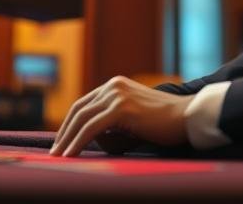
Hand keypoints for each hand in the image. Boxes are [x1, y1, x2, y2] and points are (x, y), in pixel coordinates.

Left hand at [50, 76, 193, 156]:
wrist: (188, 117)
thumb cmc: (163, 124)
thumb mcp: (132, 119)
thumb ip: (111, 124)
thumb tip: (91, 139)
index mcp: (115, 85)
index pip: (84, 104)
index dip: (69, 124)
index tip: (61, 141)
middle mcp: (113, 85)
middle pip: (78, 110)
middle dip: (64, 132)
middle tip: (54, 152)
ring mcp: (117, 94)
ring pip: (82, 118)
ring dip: (67, 139)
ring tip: (59, 156)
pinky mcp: (121, 107)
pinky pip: (92, 128)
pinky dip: (79, 142)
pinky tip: (71, 154)